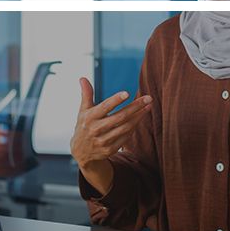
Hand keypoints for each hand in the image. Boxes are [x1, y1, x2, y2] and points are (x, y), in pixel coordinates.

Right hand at [70, 78, 152, 193]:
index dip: (115, 100)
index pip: (104, 107)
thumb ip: (86, 94)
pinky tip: (140, 117)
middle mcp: (96, 129)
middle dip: (136, 107)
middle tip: (148, 98)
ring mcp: (103, 141)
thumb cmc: (84, 125)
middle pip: (120, 117)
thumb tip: (83, 78)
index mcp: (89, 117)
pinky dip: (134, 127)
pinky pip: (126, 137)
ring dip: (139, 116)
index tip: (127, 93)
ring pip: (126, 127)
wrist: (81, 152)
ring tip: (148, 106)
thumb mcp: (83, 111)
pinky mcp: (110, 149)